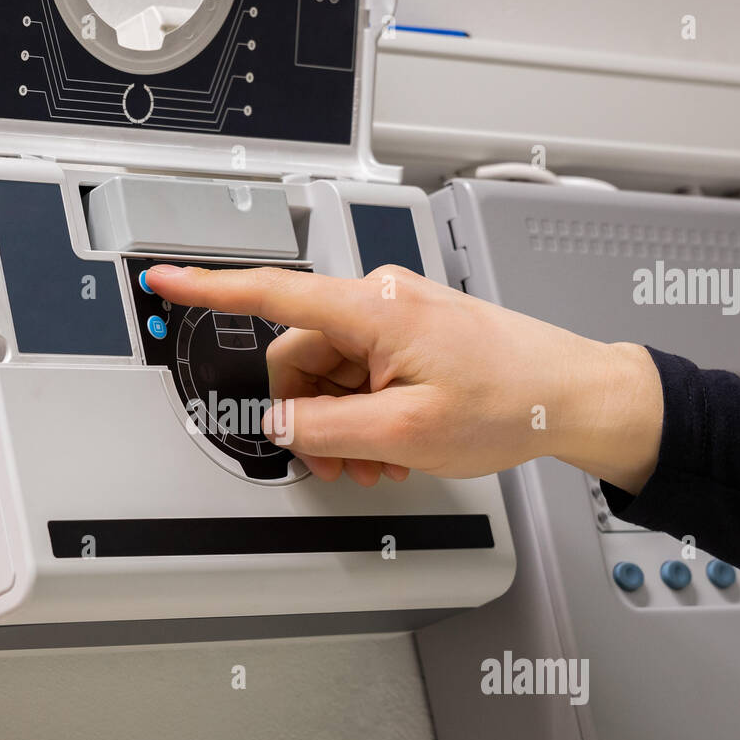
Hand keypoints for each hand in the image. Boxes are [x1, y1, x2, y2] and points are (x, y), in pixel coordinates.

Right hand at [144, 263, 662, 493]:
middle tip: (340, 459)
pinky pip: (362, 377)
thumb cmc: (513, 400)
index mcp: (373, 310)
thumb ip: (326, 428)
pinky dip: (366, 416)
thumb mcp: (406, 432)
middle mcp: (380, 304)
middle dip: (308, 415)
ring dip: (341, 424)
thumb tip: (277, 426)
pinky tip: (394, 447)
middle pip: (300, 359)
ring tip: (379, 460)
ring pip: (331, 376)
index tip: (165, 280)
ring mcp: (398, 321)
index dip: (209, 289)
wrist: (574, 395)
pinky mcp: (413, 338)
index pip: (272, 294)